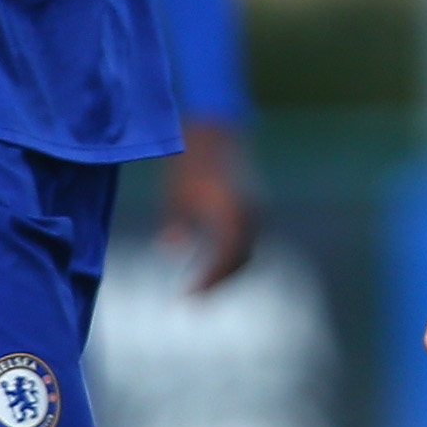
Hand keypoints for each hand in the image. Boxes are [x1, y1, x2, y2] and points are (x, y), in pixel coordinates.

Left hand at [159, 118, 260, 291]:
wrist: (214, 126)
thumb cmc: (189, 160)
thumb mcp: (174, 195)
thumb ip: (175, 226)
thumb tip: (170, 252)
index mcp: (231, 214)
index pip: (223, 261)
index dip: (206, 283)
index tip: (187, 298)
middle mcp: (251, 215)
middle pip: (239, 261)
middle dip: (218, 282)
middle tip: (195, 299)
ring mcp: (257, 209)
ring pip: (247, 252)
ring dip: (227, 271)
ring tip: (203, 284)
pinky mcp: (255, 205)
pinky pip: (248, 239)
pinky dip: (232, 255)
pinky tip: (212, 261)